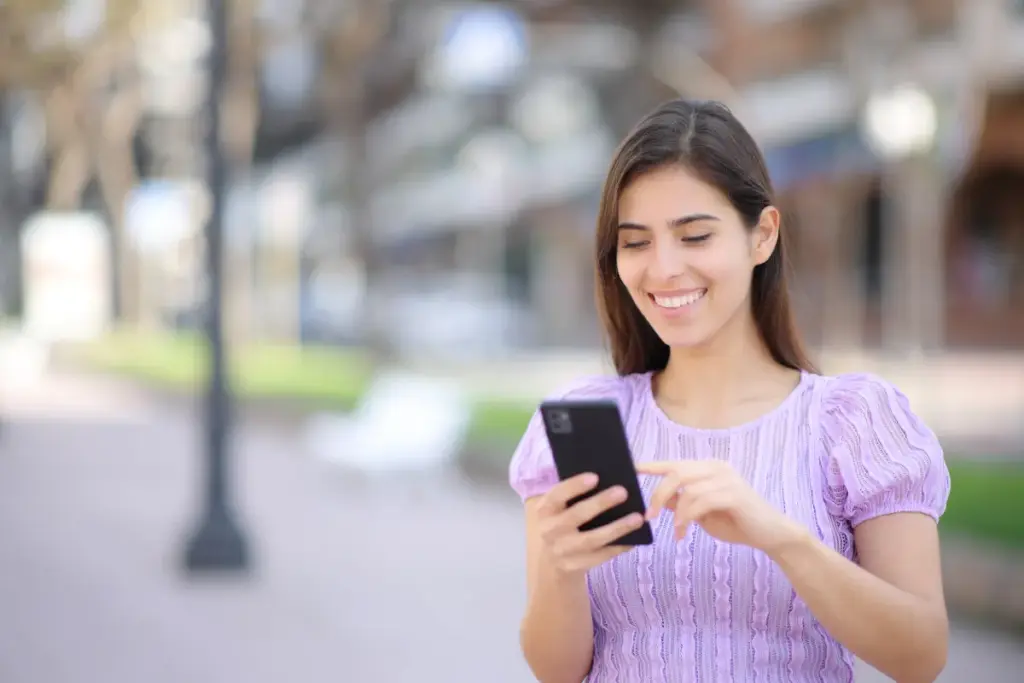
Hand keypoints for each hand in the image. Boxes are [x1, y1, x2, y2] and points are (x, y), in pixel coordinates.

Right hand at [536, 473, 646, 576]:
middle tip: (622, 492)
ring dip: (616, 528)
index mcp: (544, 510)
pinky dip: (618, 547)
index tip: (595, 477)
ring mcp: (561, 551)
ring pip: (591, 539)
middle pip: (576, 516)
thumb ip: (574, 496)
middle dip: (600, 503)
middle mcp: (549, 530)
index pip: (557, 495)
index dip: (574, 486)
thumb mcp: (558, 509)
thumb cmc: (562, 522)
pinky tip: (633, 539)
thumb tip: (607, 480)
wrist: (551, 561)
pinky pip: (600, 556)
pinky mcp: (574, 566)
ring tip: (637, 518)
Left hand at [635, 460, 804, 553]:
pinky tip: (684, 533)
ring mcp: (727, 478)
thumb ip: (683, 503)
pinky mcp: (734, 494)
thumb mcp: (702, 513)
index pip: (674, 463)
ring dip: (676, 513)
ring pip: (686, 489)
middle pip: (676, 473)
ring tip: (677, 532)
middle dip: (657, 495)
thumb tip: (660, 500)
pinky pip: (700, 502)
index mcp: (708, 468)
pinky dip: (687, 518)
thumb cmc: (736, 523)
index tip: (631, 469)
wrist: (771, 534)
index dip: (651, 466)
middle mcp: (717, 468)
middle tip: (650, 517)